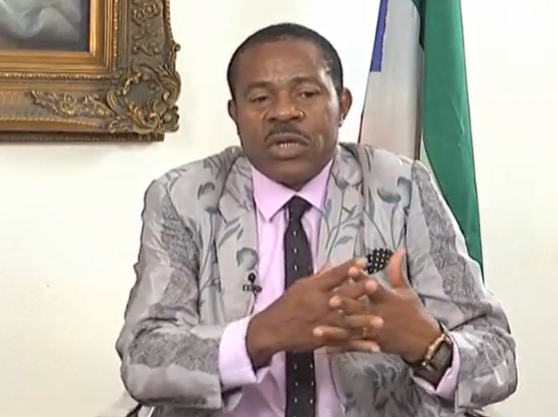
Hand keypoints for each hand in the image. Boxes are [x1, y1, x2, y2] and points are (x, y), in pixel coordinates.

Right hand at [246, 259, 376, 367]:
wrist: (273, 329)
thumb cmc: (287, 305)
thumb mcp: (300, 286)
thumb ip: (319, 277)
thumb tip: (332, 264)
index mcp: (313, 289)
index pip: (333, 276)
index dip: (348, 268)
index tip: (363, 262)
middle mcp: (320, 305)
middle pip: (342, 297)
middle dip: (358, 291)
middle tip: (374, 285)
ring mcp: (323, 323)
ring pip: (346, 322)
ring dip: (364, 321)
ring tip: (380, 321)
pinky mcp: (325, 339)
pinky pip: (345, 343)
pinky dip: (360, 345)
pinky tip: (374, 346)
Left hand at [315, 249, 440, 361]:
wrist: (423, 340)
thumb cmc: (413, 312)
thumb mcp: (406, 291)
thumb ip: (396, 272)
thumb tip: (398, 251)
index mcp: (388, 300)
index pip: (374, 288)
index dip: (362, 279)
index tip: (351, 270)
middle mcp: (380, 316)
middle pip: (360, 310)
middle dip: (345, 306)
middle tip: (330, 300)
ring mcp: (375, 332)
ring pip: (352, 331)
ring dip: (335, 331)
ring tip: (317, 329)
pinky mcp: (372, 344)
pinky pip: (353, 346)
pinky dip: (339, 347)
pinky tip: (323, 348)